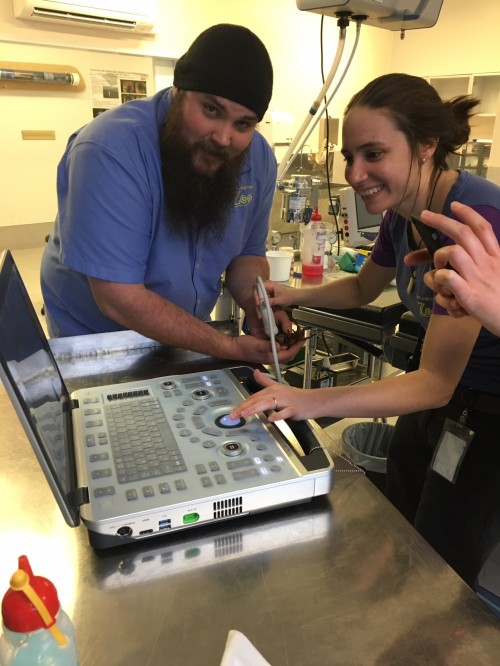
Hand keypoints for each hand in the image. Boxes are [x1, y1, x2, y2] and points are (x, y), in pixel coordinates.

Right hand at [229, 334, 303, 365]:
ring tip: (294, 335)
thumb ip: (268, 346)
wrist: (234, 348)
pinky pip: (278, 347)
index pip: (289, 354)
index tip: (302, 340)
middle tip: (300, 337)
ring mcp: (269, 354)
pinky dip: (282, 341)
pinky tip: (283, 335)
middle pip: (288, 353)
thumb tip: (279, 346)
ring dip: (289, 343)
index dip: (297, 348)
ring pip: (283, 350)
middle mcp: (272, 357)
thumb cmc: (244, 347)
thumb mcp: (257, 344)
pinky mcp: (265, 350)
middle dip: (295, 345)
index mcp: (272, 358)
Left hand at [229, 368, 318, 421]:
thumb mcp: (278, 386)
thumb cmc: (297, 396)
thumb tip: (254, 372)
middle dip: (244, 408)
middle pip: (257, 400)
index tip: (233, 411)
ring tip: (245, 414)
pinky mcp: (293, 409)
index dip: (242, 404)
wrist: (314, 400)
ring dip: (255, 408)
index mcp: (272, 390)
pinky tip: (271, 418)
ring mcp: (285, 402)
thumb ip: (264, 380)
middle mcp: (277, 394)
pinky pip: (285, 412)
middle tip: (233, 415)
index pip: (253, 397)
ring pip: (267, 404)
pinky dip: (278, 415)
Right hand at [253, 280, 294, 311]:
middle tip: (258, 311)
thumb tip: (263, 304)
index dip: (256, 294)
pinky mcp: (266, 297)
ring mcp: (265, 293)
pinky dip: (261, 308)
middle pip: (256, 294)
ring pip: (258, 299)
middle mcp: (265, 287)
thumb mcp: (280, 299)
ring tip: (259, 315)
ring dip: (258, 307)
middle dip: (256, 303)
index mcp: (269, 284)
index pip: (258, 287)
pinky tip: (261, 314)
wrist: (293, 297)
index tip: (258, 302)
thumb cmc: (288, 296)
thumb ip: (272, 301)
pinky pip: (261, 302)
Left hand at [407, 203, 499, 335]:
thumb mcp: (499, 277)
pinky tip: (442, 290)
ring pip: (452, 252)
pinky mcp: (470, 296)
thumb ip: (483, 266)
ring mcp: (478, 279)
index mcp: (496, 258)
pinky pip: (447, 278)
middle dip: (442, 221)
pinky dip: (439, 280)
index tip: (454, 205)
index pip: (483, 228)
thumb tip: (462, 258)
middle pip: (463, 234)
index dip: (468, 214)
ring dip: (439, 257)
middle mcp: (488, 264)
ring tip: (439, 269)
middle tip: (425, 216)